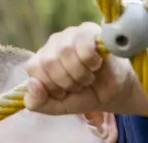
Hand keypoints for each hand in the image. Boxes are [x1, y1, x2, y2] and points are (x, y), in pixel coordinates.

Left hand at [23, 22, 139, 115]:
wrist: (114, 93)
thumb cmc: (86, 96)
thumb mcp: (60, 107)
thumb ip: (39, 103)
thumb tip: (32, 84)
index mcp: (41, 61)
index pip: (34, 69)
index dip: (51, 86)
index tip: (64, 93)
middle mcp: (52, 44)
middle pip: (49, 61)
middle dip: (67, 82)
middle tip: (79, 86)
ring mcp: (69, 34)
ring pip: (65, 52)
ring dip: (80, 74)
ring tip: (89, 78)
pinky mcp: (87, 31)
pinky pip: (83, 46)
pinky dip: (91, 62)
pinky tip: (96, 65)